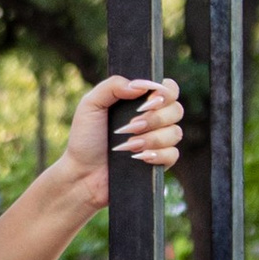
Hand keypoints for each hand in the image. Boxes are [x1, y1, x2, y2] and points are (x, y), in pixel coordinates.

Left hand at [59, 73, 184, 204]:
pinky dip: (157, 154)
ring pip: (175, 133)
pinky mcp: (159, 162)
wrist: (82, 173)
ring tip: (128, 146)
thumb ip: (113, 85)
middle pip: (176, 110)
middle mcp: (153, 119)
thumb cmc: (85, 138)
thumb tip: (141, 85)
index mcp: (139, 102)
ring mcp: (158, 142)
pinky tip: (138, 157)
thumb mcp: (91, 104)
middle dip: (155, 118)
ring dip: (152, 138)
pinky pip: (173, 154)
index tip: (148, 100)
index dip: (165, 92)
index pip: (168, 89)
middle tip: (131, 126)